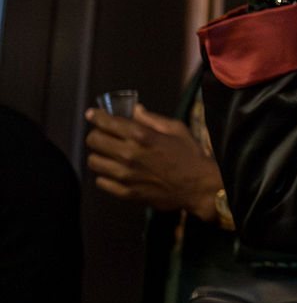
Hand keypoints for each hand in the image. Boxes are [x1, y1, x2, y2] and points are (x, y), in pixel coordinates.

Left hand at [84, 104, 222, 220]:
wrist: (199, 186)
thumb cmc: (190, 155)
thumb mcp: (177, 129)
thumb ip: (152, 119)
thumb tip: (135, 109)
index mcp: (142, 136)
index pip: (107, 122)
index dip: (96, 116)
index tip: (92, 114)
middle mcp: (129, 154)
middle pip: (94, 141)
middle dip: (96, 134)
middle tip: (104, 134)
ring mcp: (126, 176)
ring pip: (94, 161)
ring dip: (99, 155)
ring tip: (109, 154)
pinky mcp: (127, 193)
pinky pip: (101, 182)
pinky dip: (105, 175)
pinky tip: (116, 171)